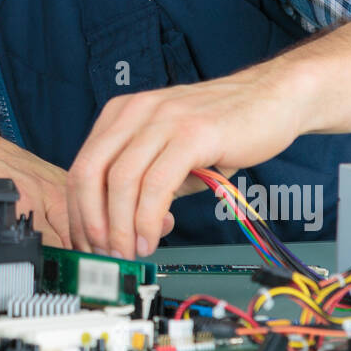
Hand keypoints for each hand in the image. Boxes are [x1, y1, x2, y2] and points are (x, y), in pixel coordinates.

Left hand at [67, 63, 303, 259]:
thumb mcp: (170, 151)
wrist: (271, 99)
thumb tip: (127, 231)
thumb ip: (146, 184)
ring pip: (121, 181)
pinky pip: (157, 184)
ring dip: (121, 227)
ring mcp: (163, 119)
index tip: (88, 243)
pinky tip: (152, 236)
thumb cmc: (222, 127)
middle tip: (104, 252)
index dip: (79, 212)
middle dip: (92, 222)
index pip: (82, 167)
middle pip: (90, 173)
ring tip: (132, 250)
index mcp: (122, 113)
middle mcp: (136, 111)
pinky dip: (148, 218)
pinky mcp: (192, 133)